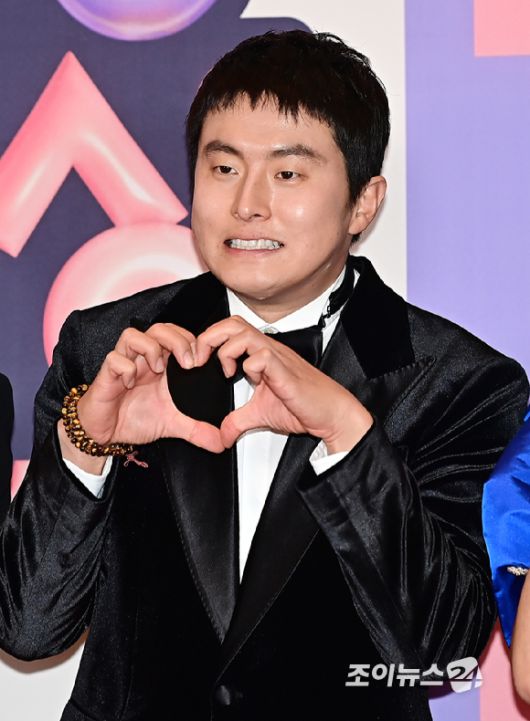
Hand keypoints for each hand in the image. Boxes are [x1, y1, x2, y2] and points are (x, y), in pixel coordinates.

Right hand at [59, 324, 223, 472]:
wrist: (104, 434)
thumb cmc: (134, 418)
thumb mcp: (172, 425)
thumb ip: (197, 430)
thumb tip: (221, 443)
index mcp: (161, 365)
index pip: (177, 334)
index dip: (191, 340)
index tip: (203, 362)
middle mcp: (142, 360)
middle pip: (158, 328)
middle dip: (177, 340)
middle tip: (188, 363)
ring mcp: (123, 365)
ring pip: (132, 335)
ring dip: (150, 349)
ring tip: (158, 370)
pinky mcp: (106, 376)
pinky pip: (114, 359)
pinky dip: (125, 368)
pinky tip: (131, 384)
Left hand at [195, 317, 372, 450]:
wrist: (331, 414)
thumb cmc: (303, 407)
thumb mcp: (260, 414)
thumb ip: (238, 421)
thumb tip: (222, 434)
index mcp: (261, 355)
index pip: (230, 330)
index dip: (210, 340)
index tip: (200, 362)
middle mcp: (268, 351)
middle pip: (233, 323)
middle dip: (209, 337)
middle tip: (200, 359)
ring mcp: (276, 358)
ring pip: (243, 333)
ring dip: (226, 351)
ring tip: (225, 371)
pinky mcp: (285, 371)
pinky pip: (262, 356)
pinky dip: (249, 367)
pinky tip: (251, 381)